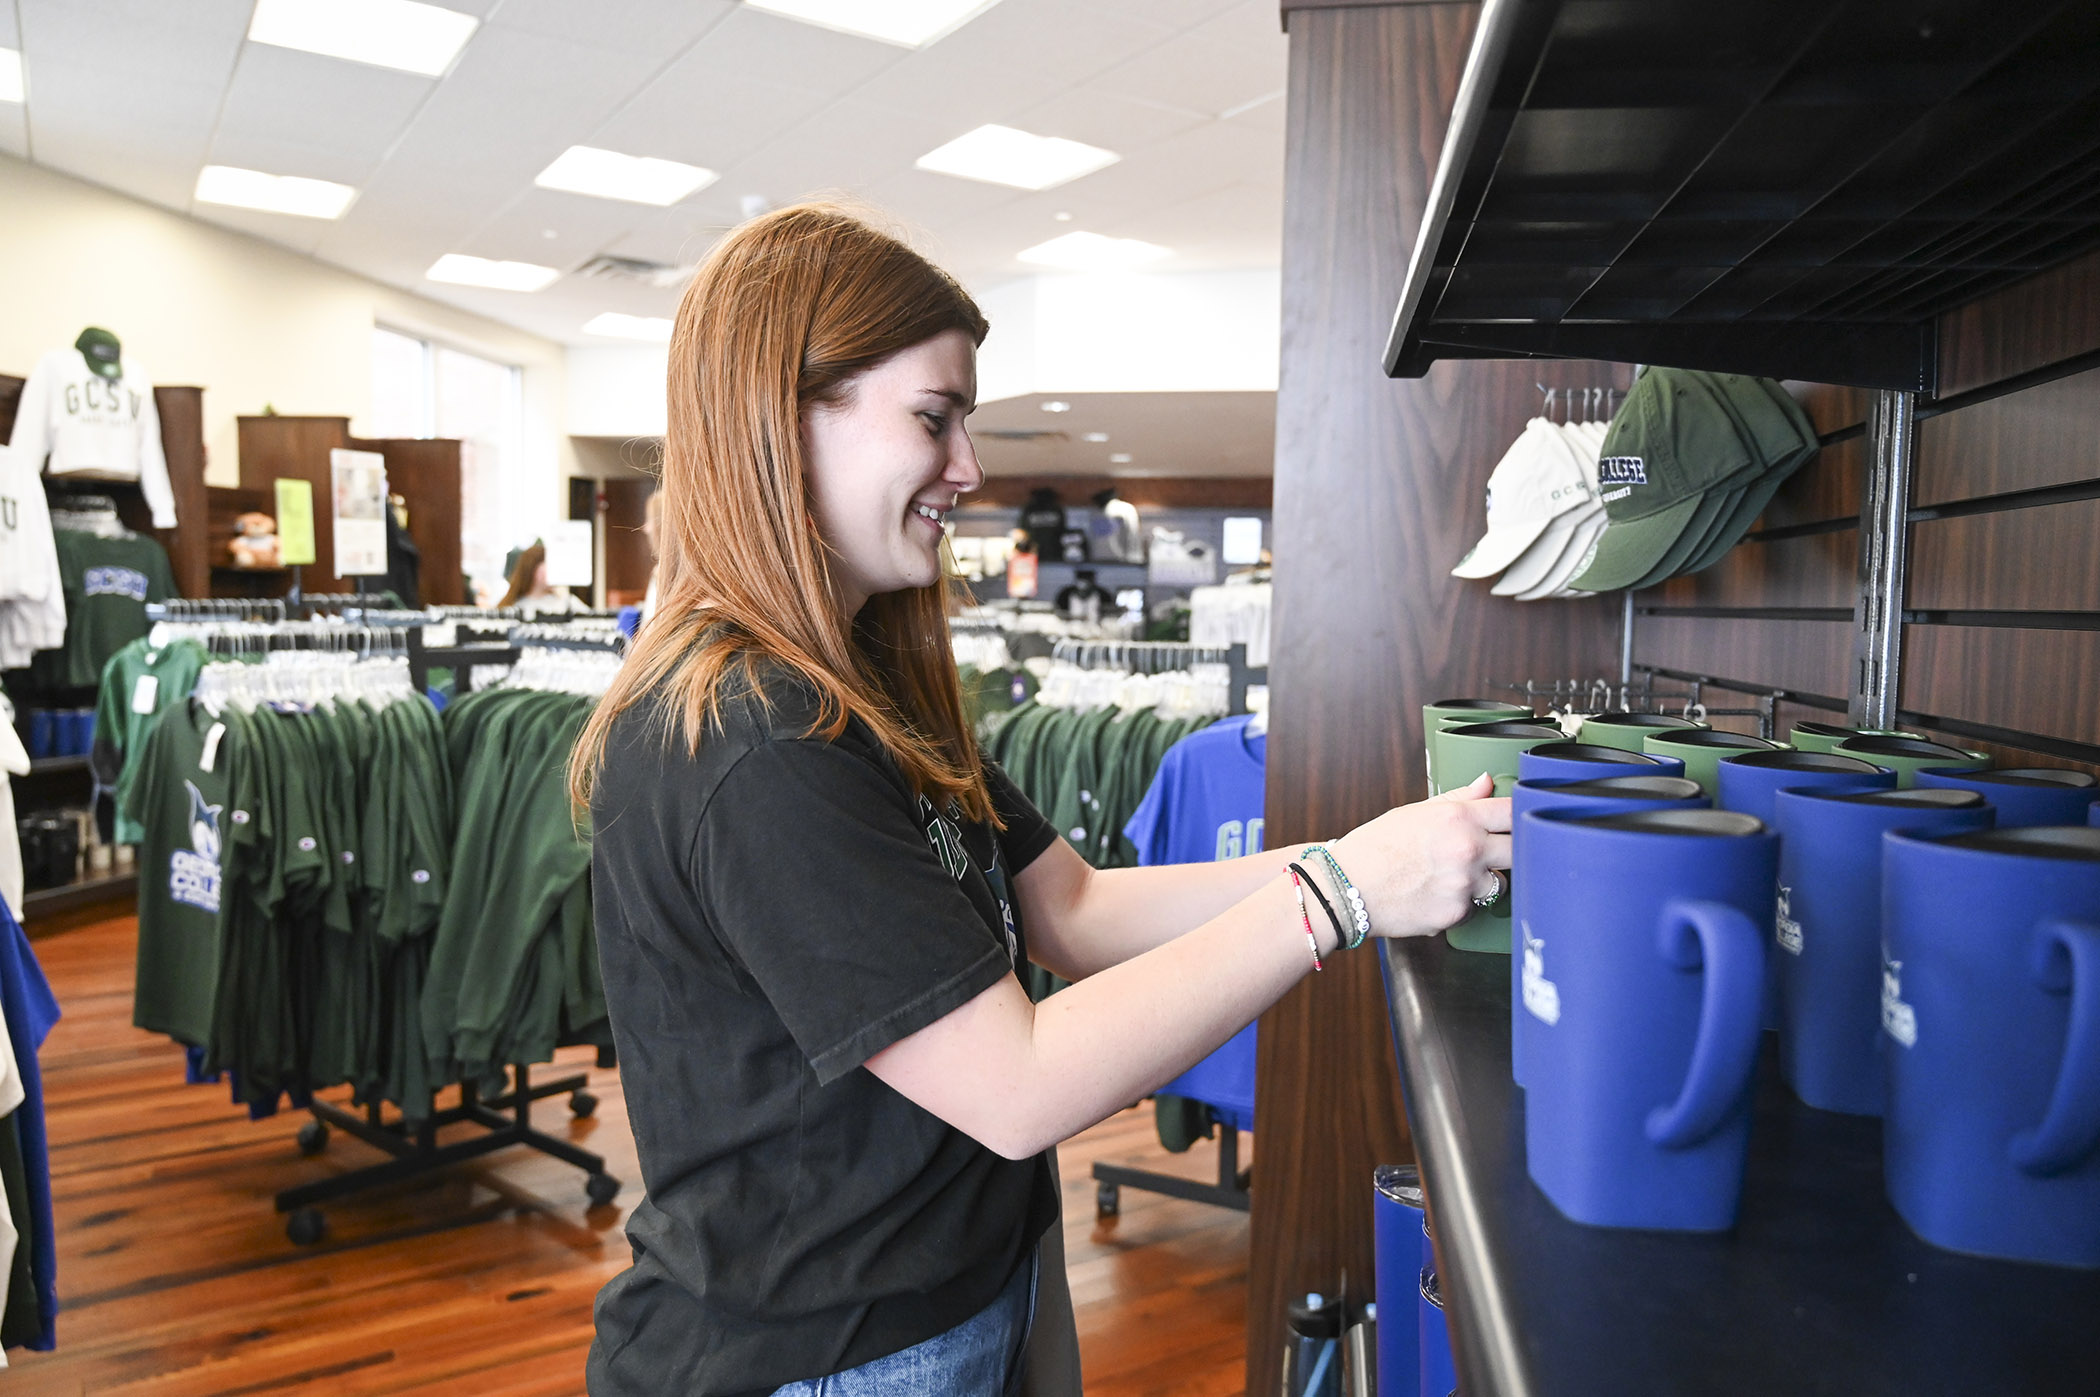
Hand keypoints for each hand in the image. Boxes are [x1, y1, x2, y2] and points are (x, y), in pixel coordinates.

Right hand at [1328, 772, 1511, 937]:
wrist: (1345, 888)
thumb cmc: (1374, 848)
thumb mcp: (1415, 812)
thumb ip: (1458, 799)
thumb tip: (1486, 782)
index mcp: (1459, 818)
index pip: (1512, 811)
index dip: (1518, 814)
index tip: (1517, 819)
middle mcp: (1467, 851)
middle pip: (1521, 849)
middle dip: (1511, 850)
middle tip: (1494, 851)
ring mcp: (1464, 885)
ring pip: (1500, 883)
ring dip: (1486, 880)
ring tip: (1455, 877)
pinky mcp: (1457, 914)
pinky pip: (1475, 907)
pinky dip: (1462, 903)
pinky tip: (1437, 895)